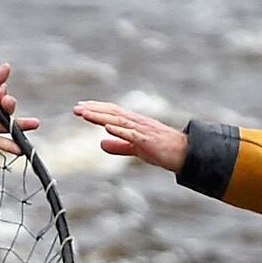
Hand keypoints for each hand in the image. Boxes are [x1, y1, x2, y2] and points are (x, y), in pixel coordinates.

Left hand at [72, 101, 188, 171]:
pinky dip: (119, 130)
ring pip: (119, 120)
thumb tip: (101, 143)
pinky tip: (106, 127)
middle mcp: (138, 122)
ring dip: (101, 116)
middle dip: (94, 109)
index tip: (80, 107)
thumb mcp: (136, 148)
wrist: (185, 155)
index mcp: (134, 123)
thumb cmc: (162, 150)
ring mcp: (143, 130)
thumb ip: (119, 145)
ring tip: (85, 114)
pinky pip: (132, 134)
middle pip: (113, 113)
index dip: (96, 109)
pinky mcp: (148, 140)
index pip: (112, 112)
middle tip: (76, 108)